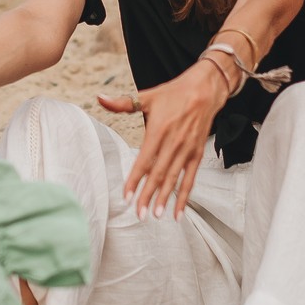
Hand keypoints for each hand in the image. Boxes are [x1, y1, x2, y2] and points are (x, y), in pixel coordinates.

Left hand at [98, 59, 228, 219]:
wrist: (205, 90)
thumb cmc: (173, 93)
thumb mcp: (147, 96)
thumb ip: (123, 103)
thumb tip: (99, 98)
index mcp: (158, 130)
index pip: (144, 160)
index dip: (135, 179)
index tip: (127, 196)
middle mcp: (174, 142)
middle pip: (159, 173)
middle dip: (148, 195)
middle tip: (139, 213)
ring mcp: (187, 149)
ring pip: (174, 178)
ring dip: (165, 198)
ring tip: (155, 215)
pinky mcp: (197, 154)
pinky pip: (190, 179)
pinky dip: (184, 196)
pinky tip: (178, 213)